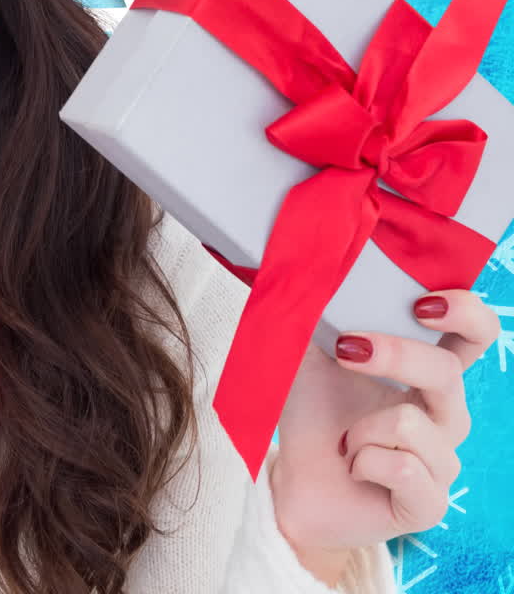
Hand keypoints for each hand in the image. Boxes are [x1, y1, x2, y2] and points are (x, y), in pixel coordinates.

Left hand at [268, 290, 497, 584]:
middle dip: (393, 356)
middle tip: (345, 351)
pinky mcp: (429, 503)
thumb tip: (304, 264)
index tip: (421, 303)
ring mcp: (443, 461)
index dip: (465, 312)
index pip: (475, 336)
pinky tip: (354, 468)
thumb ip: (318, 316)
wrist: (294, 484)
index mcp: (429, 376)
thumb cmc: (312, 418)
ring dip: (358, 429)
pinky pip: (400, 467)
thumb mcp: (309, 360)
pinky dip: (361, 462)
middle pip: (445, 371)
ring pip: (408, 422)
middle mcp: (447, 415)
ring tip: (345, 442)